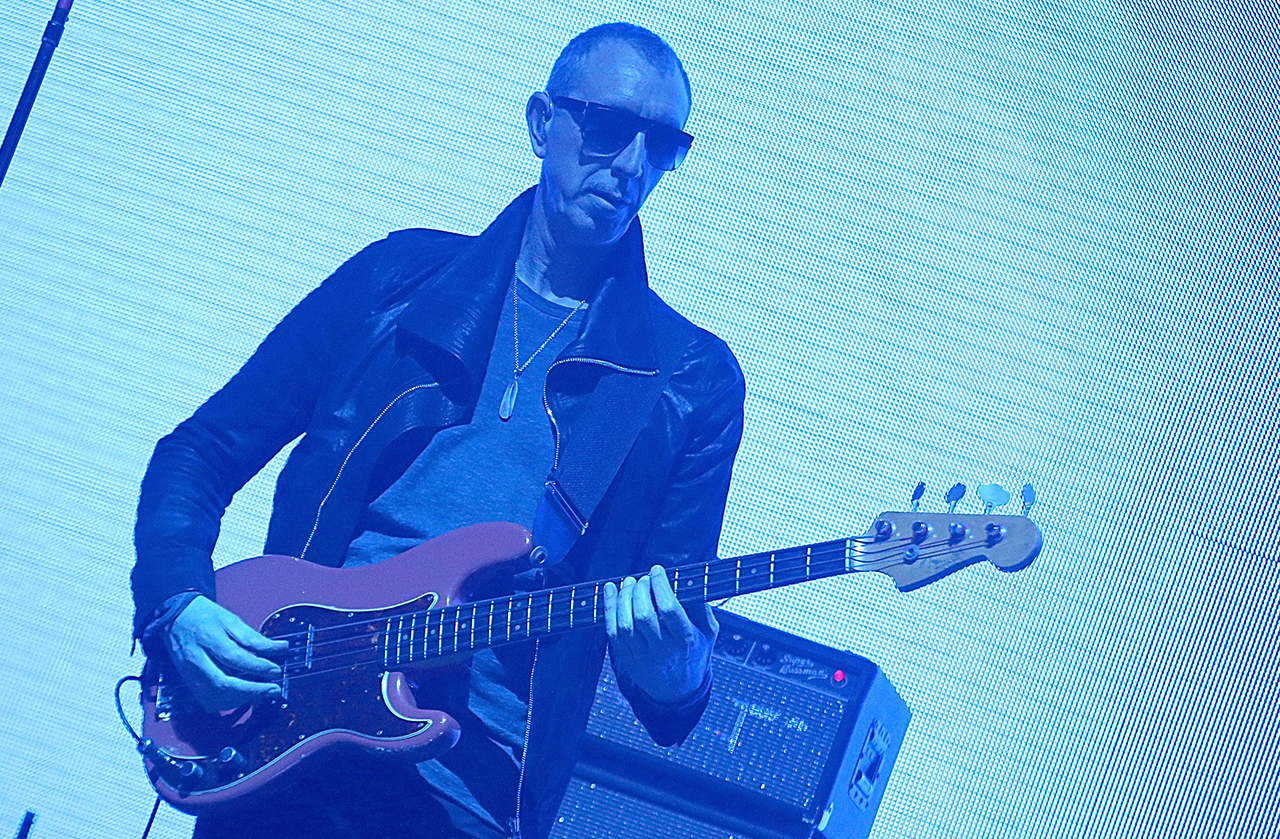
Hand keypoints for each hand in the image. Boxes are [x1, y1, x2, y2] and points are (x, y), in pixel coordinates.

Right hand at [164, 595, 288, 711]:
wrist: (174, 618)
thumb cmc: (204, 616)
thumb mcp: (231, 619)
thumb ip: (254, 638)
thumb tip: (280, 649)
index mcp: (208, 638)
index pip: (234, 658)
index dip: (257, 667)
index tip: (276, 670)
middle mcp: (196, 660)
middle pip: (222, 684)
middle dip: (251, 691)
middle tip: (273, 689)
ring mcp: (189, 674)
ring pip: (214, 697)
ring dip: (240, 699)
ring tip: (261, 693)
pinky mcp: (188, 683)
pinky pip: (208, 700)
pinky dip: (228, 702)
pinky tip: (243, 695)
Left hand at [604, 565, 718, 703]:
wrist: (679, 692)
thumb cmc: (694, 655)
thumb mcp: (709, 633)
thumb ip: (702, 607)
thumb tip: (689, 582)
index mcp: (685, 640)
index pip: (669, 609)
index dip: (660, 586)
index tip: (657, 571)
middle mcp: (662, 650)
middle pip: (643, 615)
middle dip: (640, 589)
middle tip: (643, 579)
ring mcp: (642, 656)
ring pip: (625, 623)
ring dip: (623, 597)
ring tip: (629, 583)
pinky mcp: (627, 659)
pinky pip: (612, 632)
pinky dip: (608, 609)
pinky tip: (610, 592)